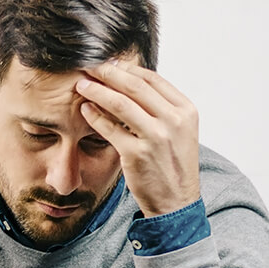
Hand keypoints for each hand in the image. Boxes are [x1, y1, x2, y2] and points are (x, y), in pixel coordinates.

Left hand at [75, 60, 200, 216]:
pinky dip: (94, 116)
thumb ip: (161, 108)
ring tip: (82, 86)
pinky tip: (85, 110)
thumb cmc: (173, 165)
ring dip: (97, 91)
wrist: (176, 202)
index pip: (153, 79)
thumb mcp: (178, 131)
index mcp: (186, 111)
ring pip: (120, 103)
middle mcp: (174, 121)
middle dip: (109, 73)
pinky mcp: (137, 154)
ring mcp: (156, 137)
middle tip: (91, 68)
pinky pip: (109, 128)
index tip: (110, 64)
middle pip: (135, 86)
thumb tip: (130, 83)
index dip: (127, 69)